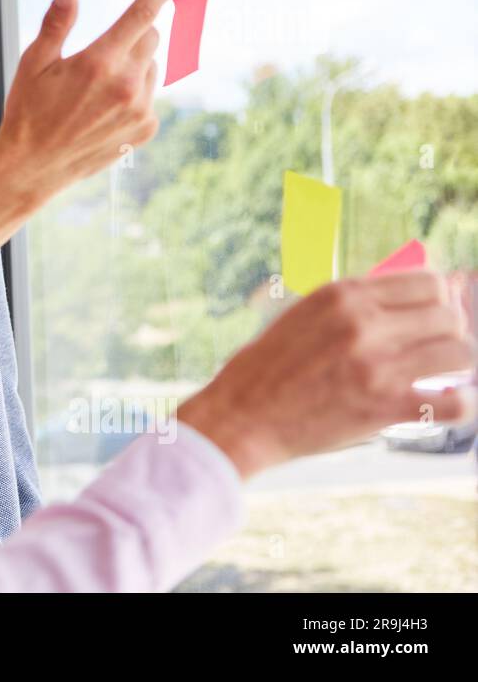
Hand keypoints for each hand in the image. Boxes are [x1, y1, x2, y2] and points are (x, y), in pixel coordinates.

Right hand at [0, 0, 184, 284]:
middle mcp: (126, 85)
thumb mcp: (34, 62)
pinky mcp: (146, 128)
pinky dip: (134, 94)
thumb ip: (57, 22)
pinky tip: (104, 110)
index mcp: (98, 63)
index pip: (141, 14)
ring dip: (133, 67)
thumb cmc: (28, 111)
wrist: (33, 167)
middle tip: (100, 56)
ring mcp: (140, 109)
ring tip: (96, 91)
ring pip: (151, 67)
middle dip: (132, 36)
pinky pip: (150, 95)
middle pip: (150, 38)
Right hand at [177, 271, 475, 479]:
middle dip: (449, 329)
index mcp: (342, 295)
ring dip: (458, 364)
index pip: (426, 280)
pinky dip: (461, 405)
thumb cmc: (267, 368)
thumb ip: (353, 303)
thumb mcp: (303, 315)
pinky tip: (446, 404)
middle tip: (435, 346)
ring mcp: (377, 365)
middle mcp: (364, 324)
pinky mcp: (384, 407)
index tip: (434, 313)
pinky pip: (454, 403)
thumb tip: (410, 295)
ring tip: (440, 373)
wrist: (241, 416)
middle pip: (448, 313)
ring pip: (460, 352)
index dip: (439, 297)